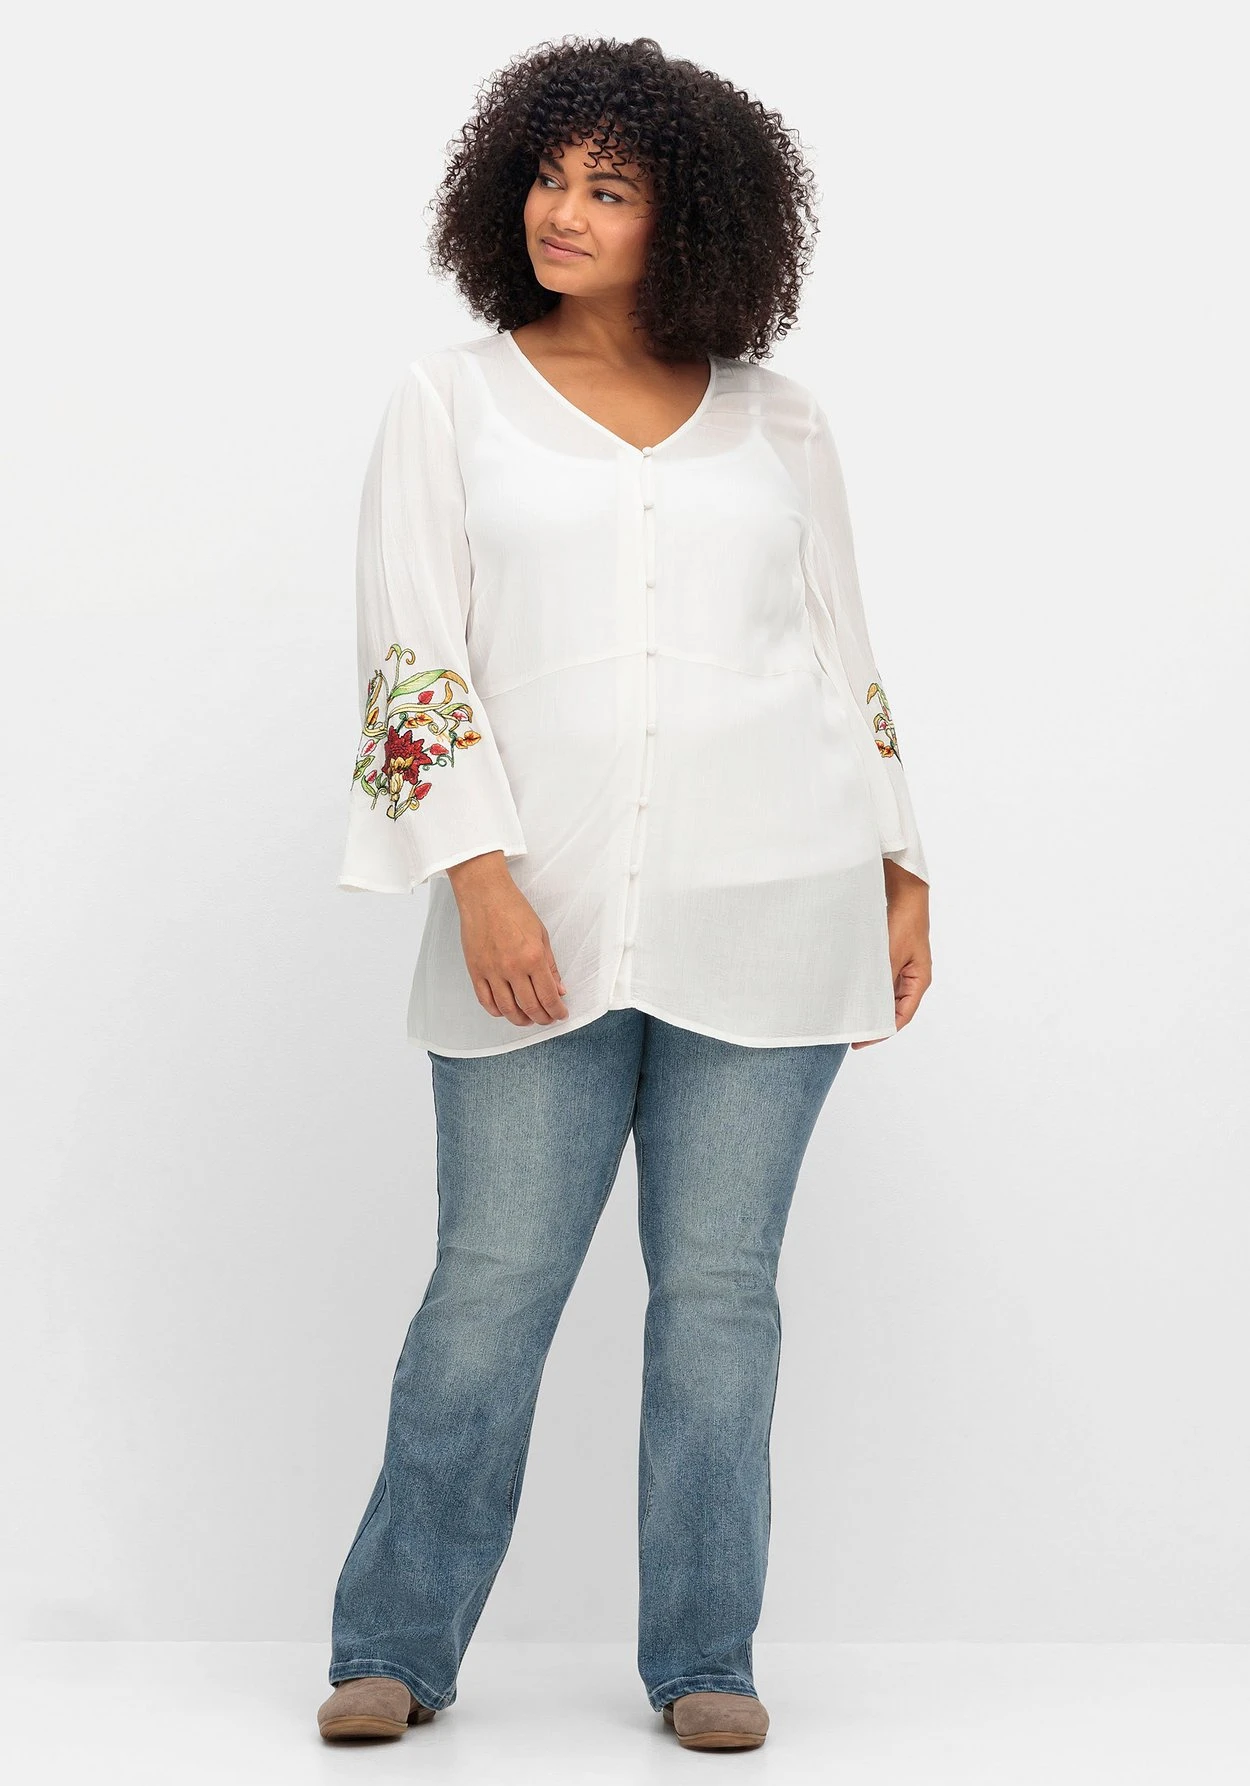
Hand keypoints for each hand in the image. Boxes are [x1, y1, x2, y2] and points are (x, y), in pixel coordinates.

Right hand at [446, 851, 568, 1026]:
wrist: (484, 895)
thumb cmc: (514, 909)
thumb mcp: (541, 935)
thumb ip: (550, 965)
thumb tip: (559, 989)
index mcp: (533, 957)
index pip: (548, 996)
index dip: (557, 1011)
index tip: (561, 1014)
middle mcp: (512, 968)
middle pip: (530, 1007)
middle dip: (542, 1018)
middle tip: (548, 1019)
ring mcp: (492, 971)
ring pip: (508, 1009)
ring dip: (521, 1020)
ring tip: (529, 1019)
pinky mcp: (475, 971)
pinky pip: (486, 1001)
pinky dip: (498, 1011)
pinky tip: (506, 1011)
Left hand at [851, 860, 931, 1049]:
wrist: (904, 891)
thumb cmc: (903, 921)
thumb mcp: (890, 954)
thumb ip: (880, 980)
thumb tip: (867, 1006)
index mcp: (919, 980)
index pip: (901, 1017)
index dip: (881, 1032)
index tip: (860, 1042)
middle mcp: (911, 977)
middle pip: (892, 1009)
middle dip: (873, 1022)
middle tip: (849, 1034)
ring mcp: (901, 967)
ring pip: (883, 996)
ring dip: (868, 1005)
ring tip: (847, 1016)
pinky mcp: (889, 957)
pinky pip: (877, 980)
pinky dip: (865, 989)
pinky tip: (849, 993)